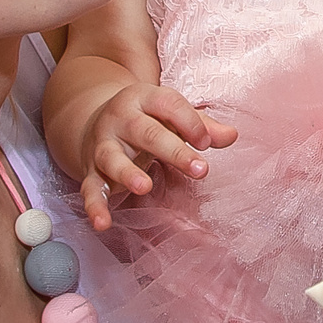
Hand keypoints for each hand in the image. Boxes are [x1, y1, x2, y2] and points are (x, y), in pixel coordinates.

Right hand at [76, 85, 235, 228]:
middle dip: (173, 151)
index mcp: (144, 99)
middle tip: (200, 169)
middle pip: (145, 132)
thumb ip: (201, 126)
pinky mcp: (91, 171)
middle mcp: (120, 119)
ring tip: (144, 187)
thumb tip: (231, 135)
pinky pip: (90, 188)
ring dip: (127, 173)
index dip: (190, 122)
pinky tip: (102, 223)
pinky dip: (94, 206)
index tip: (207, 143)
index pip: (168, 104)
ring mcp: (103, 145)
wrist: (96, 121)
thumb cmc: (146, 120)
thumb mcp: (172, 117)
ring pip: (112, 158)